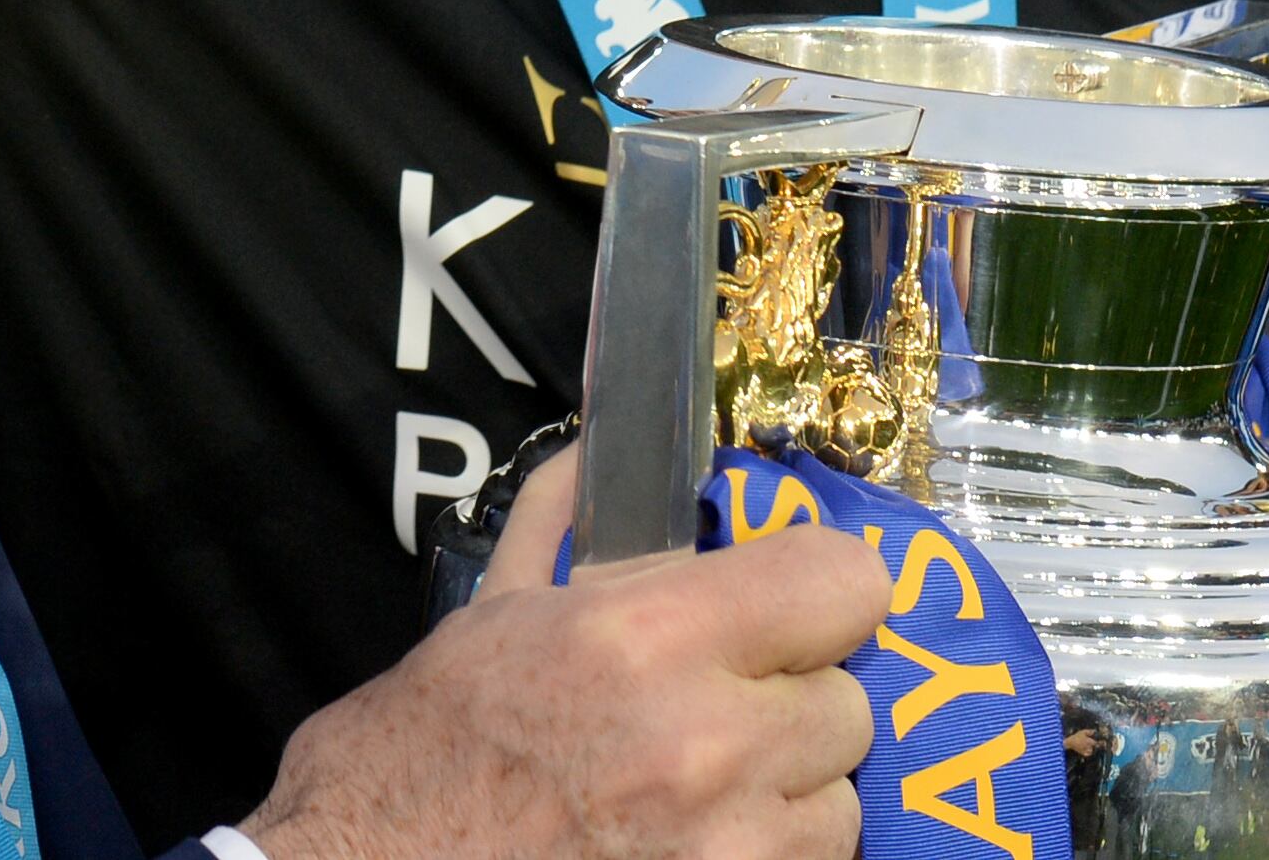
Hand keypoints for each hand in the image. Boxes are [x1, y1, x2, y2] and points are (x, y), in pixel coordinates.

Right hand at [240, 473, 883, 859]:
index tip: (792, 605)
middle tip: (717, 708)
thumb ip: (565, 525)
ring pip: (839, 796)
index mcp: (644, 636)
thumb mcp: (491, 614)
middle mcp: (706, 740)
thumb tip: (598, 449)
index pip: (843, 583)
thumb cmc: (421, 756)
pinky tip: (693, 842)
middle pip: (847, 698)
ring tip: (700, 789)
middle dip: (790, 699)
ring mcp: (730, 845)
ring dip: (787, 790)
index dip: (820, 589)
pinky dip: (768, 854)